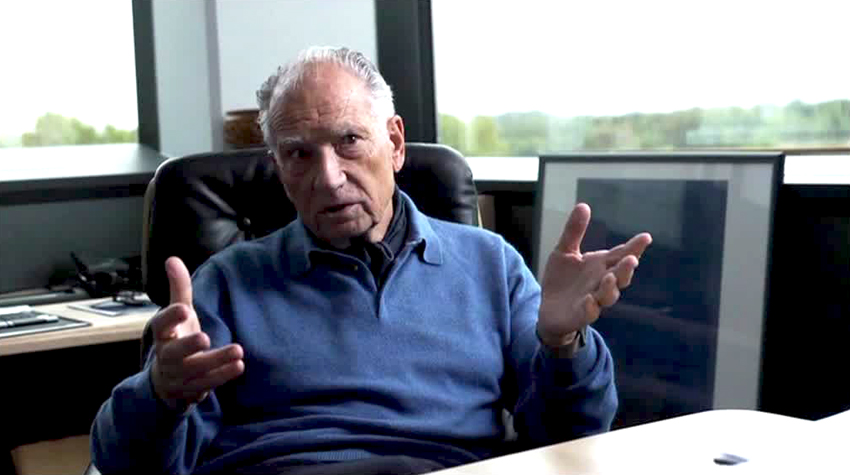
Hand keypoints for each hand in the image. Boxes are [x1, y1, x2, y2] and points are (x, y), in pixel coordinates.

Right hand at [150, 257, 243, 409]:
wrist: (167, 380)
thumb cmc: (177, 338)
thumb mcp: (179, 314)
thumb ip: (179, 288)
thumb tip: (172, 258)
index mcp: (163, 335)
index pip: (160, 325)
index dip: (170, 317)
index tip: (184, 308)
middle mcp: (166, 356)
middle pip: (173, 353)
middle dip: (188, 346)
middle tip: (205, 337)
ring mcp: (177, 376)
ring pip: (195, 371)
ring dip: (216, 362)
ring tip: (238, 350)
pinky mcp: (190, 390)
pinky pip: (206, 384)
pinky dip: (222, 376)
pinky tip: (239, 365)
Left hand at [537, 203, 651, 346]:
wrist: (549, 309)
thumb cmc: (563, 280)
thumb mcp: (564, 251)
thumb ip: (574, 231)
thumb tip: (583, 205)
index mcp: (601, 266)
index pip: (621, 254)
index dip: (635, 247)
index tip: (646, 237)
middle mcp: (602, 283)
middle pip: (620, 276)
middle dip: (627, 269)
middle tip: (632, 259)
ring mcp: (593, 300)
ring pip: (608, 295)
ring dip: (611, 287)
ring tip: (610, 277)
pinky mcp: (581, 314)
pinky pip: (589, 312)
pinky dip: (590, 307)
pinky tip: (589, 300)